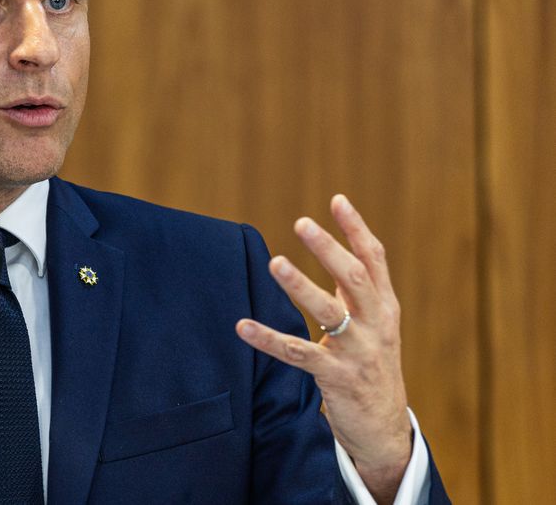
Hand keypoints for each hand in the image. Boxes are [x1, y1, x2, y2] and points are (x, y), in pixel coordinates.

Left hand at [235, 195, 410, 504]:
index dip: (357, 229)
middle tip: (302, 222)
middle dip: (328, 249)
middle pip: (355, 278)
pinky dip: (268, 338)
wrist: (385, 429)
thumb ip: (358, 292)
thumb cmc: (374, 368)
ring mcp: (358, 352)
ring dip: (300, 285)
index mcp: (385, 308)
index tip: (337, 200)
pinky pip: (297, 354)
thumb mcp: (375, 326)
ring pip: (328, 312)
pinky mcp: (336, 377)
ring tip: (275, 262)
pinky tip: (243, 326)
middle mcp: (376, 326)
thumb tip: (339, 250)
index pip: (375, 260)